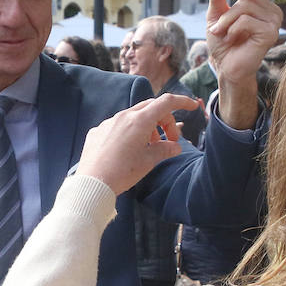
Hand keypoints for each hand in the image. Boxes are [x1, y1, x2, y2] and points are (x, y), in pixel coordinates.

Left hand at [77, 94, 195, 194]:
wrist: (93, 183)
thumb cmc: (122, 172)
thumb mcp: (149, 161)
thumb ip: (165, 149)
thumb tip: (176, 146)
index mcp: (139, 121)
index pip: (166, 102)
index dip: (182, 102)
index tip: (192, 106)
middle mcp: (123, 116)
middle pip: (151, 108)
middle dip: (165, 120)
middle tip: (171, 139)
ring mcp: (108, 123)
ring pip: (134, 116)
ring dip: (147, 127)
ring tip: (150, 146)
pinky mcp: (98, 132)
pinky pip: (118, 125)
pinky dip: (129, 132)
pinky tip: (128, 150)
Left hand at [204, 0, 281, 130]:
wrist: (227, 68)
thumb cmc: (223, 43)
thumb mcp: (216, 15)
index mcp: (262, 5)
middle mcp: (272, 11)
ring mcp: (274, 22)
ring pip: (244, 5)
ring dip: (225, 18)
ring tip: (217, 31)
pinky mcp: (270, 34)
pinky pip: (246, 20)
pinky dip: (231, 28)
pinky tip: (229, 38)